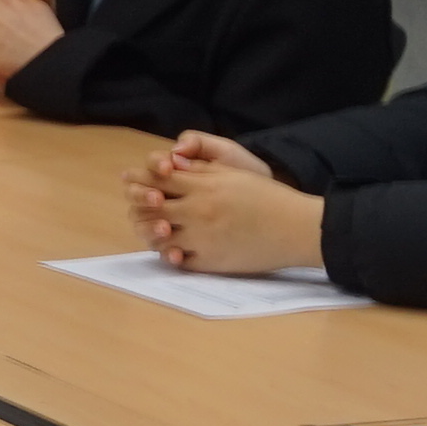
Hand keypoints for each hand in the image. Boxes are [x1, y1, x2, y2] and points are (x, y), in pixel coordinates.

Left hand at [131, 133, 329, 275]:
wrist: (296, 228)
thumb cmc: (267, 196)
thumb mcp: (233, 172)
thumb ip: (199, 169)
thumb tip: (171, 163)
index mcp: (202, 187)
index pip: (157, 180)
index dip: (139, 179)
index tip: (130, 179)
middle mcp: (197, 212)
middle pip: (150, 209)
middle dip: (139, 206)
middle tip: (139, 206)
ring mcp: (201, 239)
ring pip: (158, 238)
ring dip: (152, 233)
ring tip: (157, 228)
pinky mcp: (209, 262)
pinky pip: (177, 261)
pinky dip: (170, 255)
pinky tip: (173, 248)